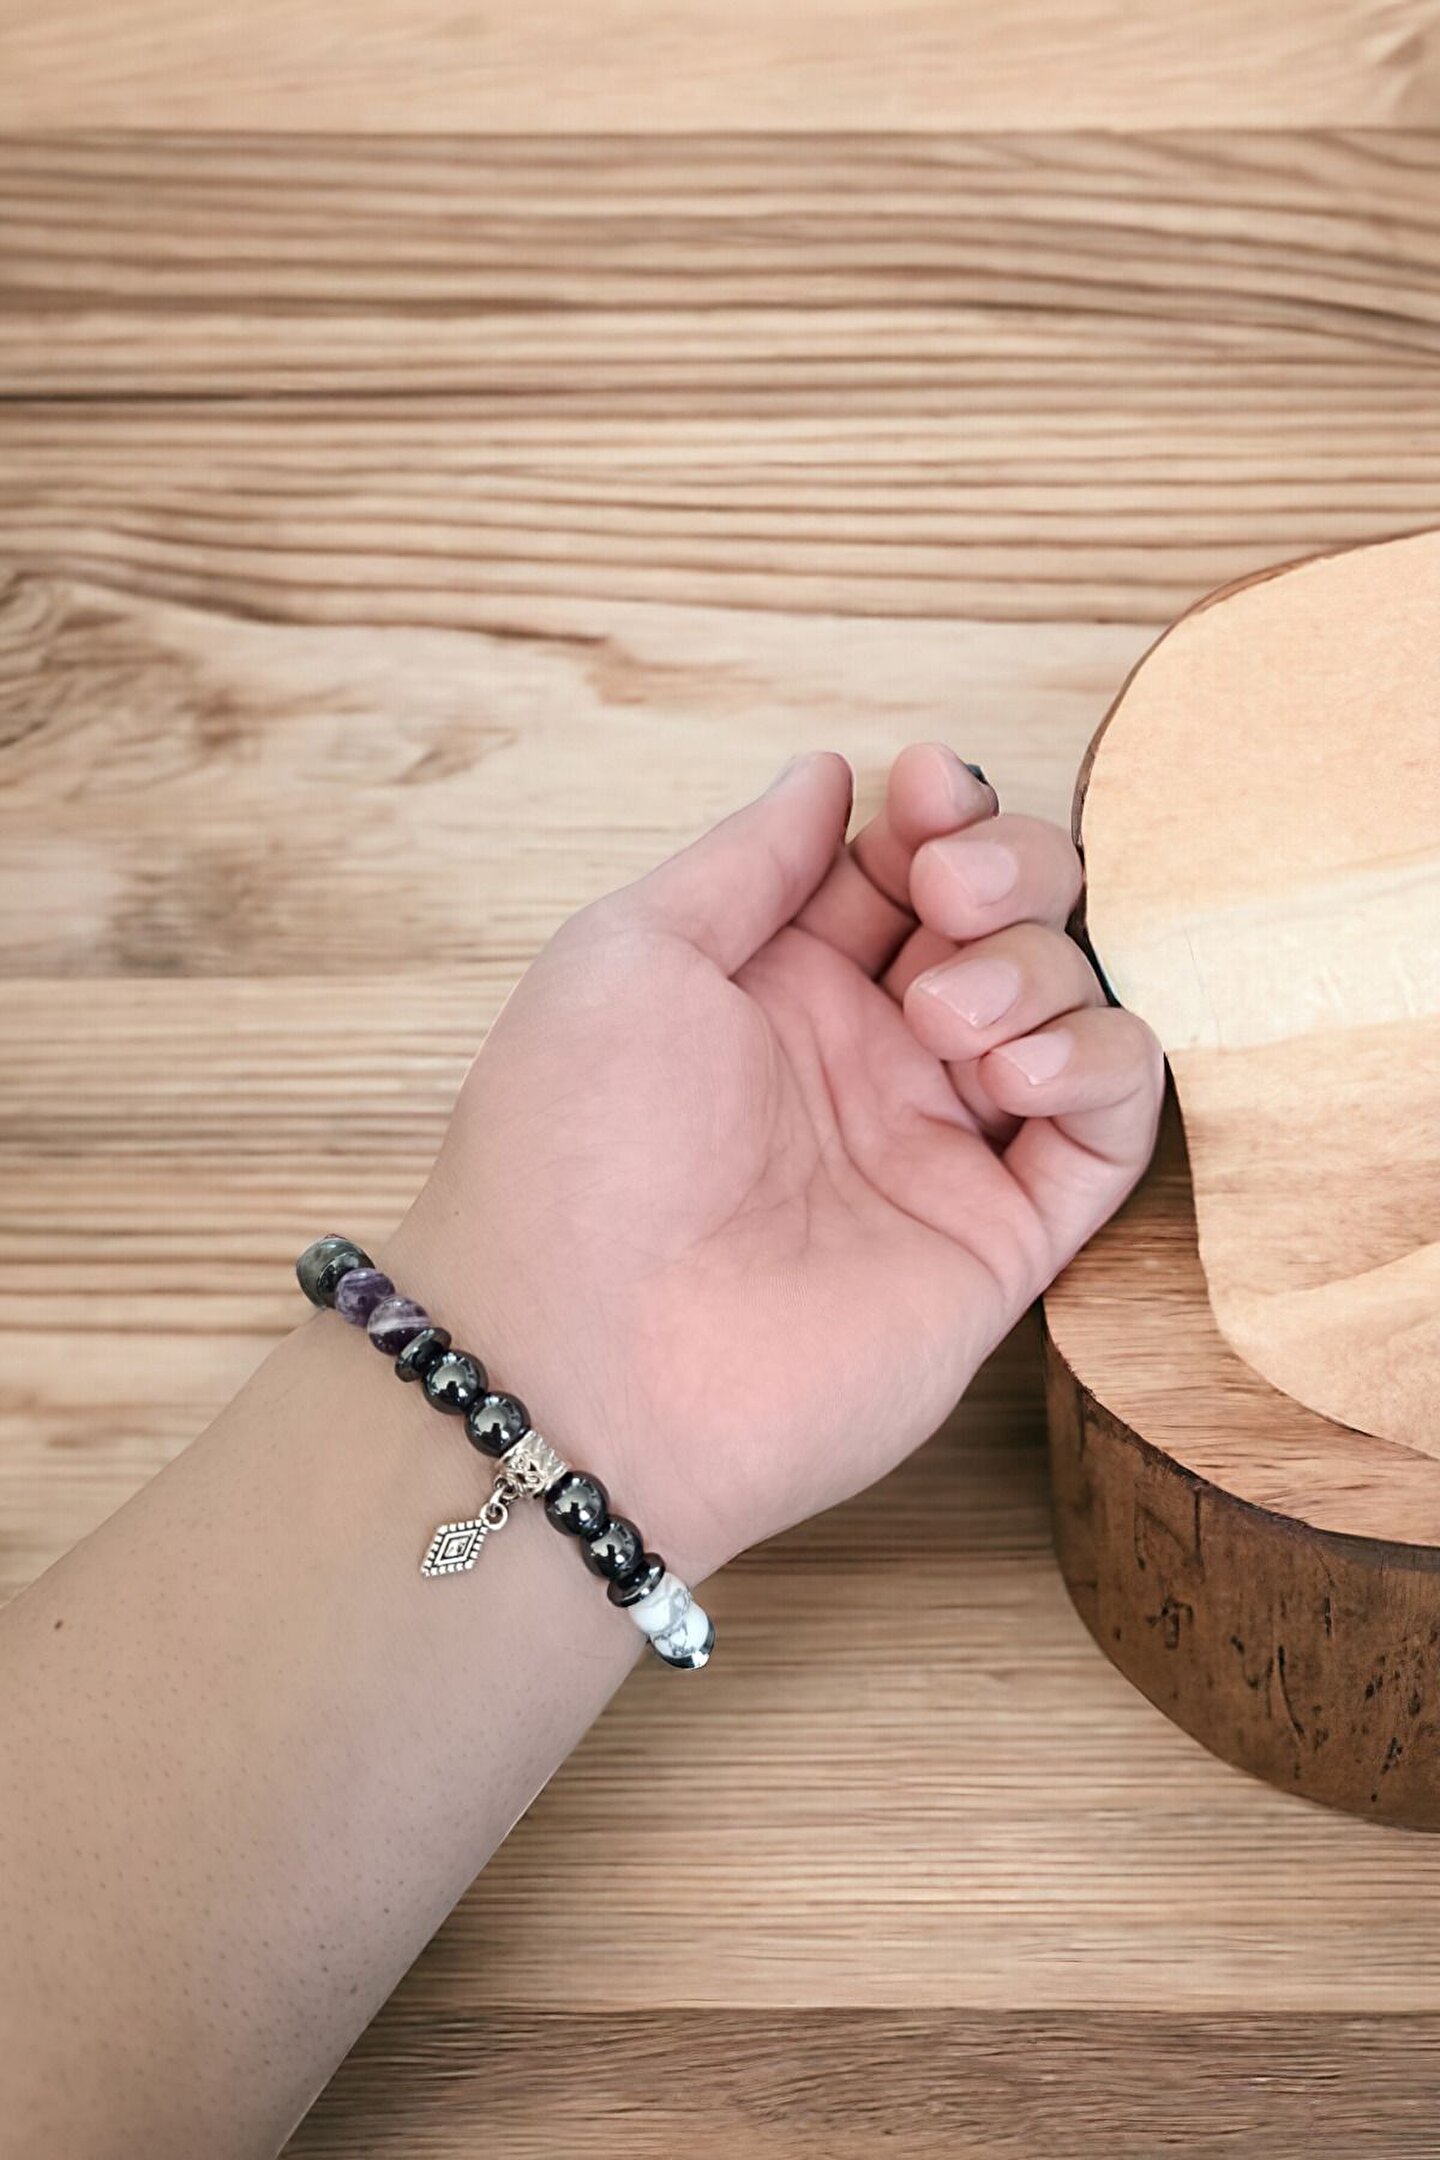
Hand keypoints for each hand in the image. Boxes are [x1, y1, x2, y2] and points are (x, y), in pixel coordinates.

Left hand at [391, 747, 1162, 1579]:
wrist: (583, 1363)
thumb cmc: (572, 1148)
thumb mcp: (630, 952)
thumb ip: (749, 859)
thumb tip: (829, 774)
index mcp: (774, 983)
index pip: (903, 864)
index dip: (938, 811)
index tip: (925, 790)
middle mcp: (866, 1056)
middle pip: (1006, 917)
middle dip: (1006, 868)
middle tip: (945, 899)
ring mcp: (938, 1144)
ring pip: (1071, 1004)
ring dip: (1037, 968)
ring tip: (944, 1019)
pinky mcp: (1001, 1237)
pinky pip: (1111, 1126)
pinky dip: (1098, 1064)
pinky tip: (1013, 1072)